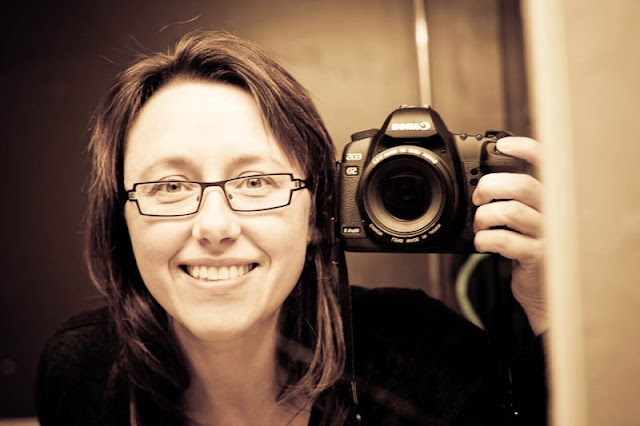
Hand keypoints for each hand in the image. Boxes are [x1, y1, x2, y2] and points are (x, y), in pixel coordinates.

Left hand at [472, 137, 546, 334]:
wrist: (544, 291)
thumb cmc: (531, 250)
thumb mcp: (527, 221)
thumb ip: (515, 200)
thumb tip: (483, 183)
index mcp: (551, 198)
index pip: (547, 164)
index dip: (525, 149)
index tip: (502, 146)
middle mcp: (555, 212)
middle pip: (522, 186)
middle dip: (490, 187)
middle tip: (479, 197)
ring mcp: (549, 234)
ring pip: (510, 211)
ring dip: (484, 216)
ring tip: (480, 224)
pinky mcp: (538, 256)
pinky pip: (506, 241)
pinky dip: (485, 239)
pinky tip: (482, 243)